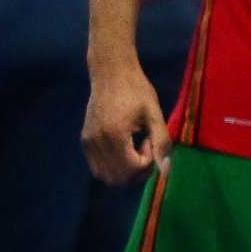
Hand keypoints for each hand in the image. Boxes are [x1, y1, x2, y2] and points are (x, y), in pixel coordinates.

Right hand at [81, 53, 166, 186]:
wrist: (110, 73)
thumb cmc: (136, 90)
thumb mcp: (155, 114)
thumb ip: (161, 143)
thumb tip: (165, 171)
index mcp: (115, 135)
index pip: (132, 169)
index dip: (147, 164)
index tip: (150, 142)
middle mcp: (97, 142)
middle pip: (118, 178)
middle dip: (137, 171)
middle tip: (145, 148)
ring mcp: (88, 142)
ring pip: (106, 176)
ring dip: (125, 171)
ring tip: (135, 149)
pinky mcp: (85, 141)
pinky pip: (97, 167)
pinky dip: (113, 167)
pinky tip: (124, 148)